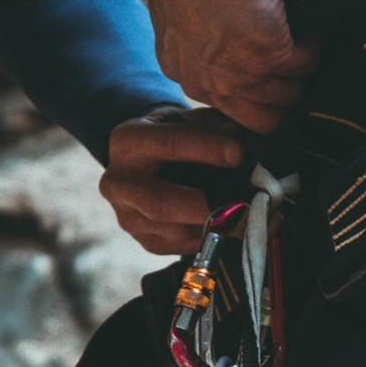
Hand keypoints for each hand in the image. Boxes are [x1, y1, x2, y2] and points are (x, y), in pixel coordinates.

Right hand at [99, 104, 242, 254]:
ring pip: (176, 231)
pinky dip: (213, 236)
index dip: (205, 148)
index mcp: (127, 141)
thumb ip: (213, 126)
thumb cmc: (176, 136)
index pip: (167, 144)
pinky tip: (231, 223)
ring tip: (246, 212)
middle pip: (160, 203)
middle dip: (206, 204)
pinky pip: (184, 246)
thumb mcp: (189, 120)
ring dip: (216, 224)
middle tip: (243, 200)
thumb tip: (244, 141)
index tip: (239, 152)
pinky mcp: (147, 241)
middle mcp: (118, 183)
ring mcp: (128, 218)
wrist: (147, 165)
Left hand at [150, 0, 319, 133]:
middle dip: (285, 94)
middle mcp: (214, 85)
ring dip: (302, 69)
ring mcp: (243, 75)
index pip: (232, 114)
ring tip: (302, 43)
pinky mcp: (271, 56)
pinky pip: (309, 62)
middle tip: (294, 68)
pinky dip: (314, 44)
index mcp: (188, 76)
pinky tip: (308, 28)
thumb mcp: (175, 18)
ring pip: (292, 93)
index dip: (258, 100)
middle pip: (268, 118)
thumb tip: (214, 51)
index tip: (271, 82)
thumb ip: (195, 47)